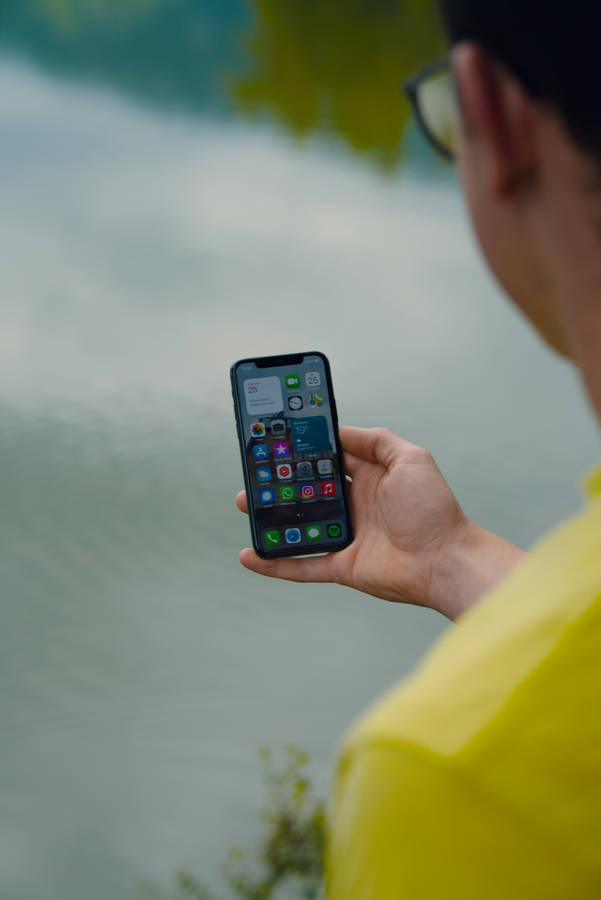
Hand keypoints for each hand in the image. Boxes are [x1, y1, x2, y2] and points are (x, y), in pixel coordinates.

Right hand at [236, 427, 526, 619]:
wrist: (445, 560)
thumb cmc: (433, 509)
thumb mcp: (411, 459)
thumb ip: (377, 440)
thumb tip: (340, 430)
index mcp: (369, 478)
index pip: (328, 458)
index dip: (305, 449)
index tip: (279, 438)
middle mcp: (355, 505)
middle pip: (307, 490)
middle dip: (280, 480)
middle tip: (255, 470)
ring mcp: (346, 536)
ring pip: (299, 524)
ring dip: (271, 516)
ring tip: (246, 504)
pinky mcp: (341, 566)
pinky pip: (301, 564)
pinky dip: (274, 562)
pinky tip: (250, 555)